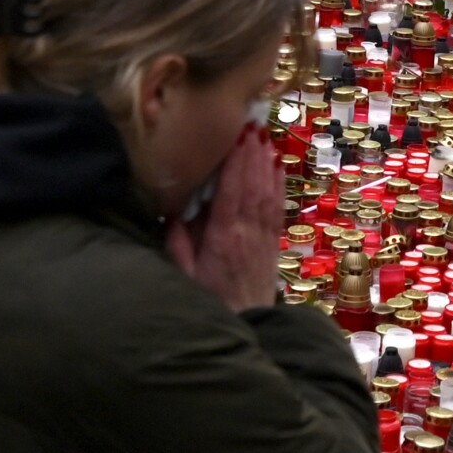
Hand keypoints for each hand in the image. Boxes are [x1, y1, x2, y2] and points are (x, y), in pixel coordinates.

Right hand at [166, 125, 283, 312]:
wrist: (244, 328)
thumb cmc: (207, 302)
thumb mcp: (182, 275)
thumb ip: (178, 241)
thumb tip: (174, 210)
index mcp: (223, 238)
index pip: (232, 192)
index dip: (237, 162)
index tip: (238, 137)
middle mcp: (247, 233)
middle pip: (254, 186)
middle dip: (253, 154)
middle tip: (252, 125)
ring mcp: (263, 238)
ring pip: (268, 194)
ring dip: (266, 164)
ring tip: (264, 138)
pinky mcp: (272, 245)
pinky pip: (277, 209)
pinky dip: (278, 185)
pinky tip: (277, 168)